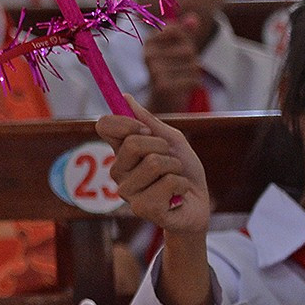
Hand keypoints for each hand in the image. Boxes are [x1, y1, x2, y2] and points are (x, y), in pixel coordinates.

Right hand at [96, 99, 209, 235]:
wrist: (200, 205)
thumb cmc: (184, 173)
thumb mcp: (172, 141)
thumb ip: (149, 122)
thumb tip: (125, 96)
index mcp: (121, 152)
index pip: (104, 126)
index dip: (126, 122)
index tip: (145, 129)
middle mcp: (118, 171)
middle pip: (133, 143)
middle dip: (163, 147)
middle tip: (170, 160)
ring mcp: (128, 192)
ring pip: (154, 163)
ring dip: (176, 168)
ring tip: (176, 180)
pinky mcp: (143, 208)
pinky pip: (168, 183)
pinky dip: (183, 185)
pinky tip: (178, 196)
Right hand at [141, 16, 202, 111]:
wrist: (162, 101)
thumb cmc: (172, 71)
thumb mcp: (177, 48)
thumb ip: (185, 31)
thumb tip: (194, 18)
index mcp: (149, 41)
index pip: (177, 30)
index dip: (185, 40)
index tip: (176, 50)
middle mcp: (147, 54)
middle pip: (188, 49)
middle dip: (192, 59)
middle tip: (181, 69)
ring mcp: (154, 70)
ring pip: (193, 65)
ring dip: (194, 73)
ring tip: (181, 79)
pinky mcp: (163, 86)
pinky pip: (194, 79)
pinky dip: (194, 84)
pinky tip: (183, 87)